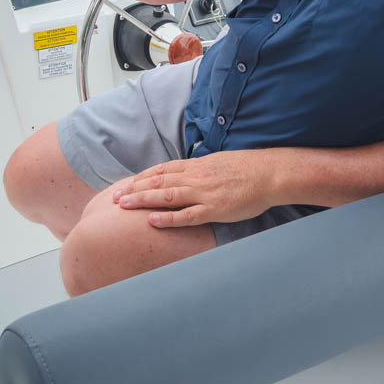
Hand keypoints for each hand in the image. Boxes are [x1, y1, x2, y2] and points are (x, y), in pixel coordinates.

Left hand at [112, 150, 273, 227]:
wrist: (268, 173)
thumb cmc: (246, 169)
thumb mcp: (218, 163)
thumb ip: (200, 170)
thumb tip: (187, 174)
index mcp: (196, 166)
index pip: (162, 170)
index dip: (142, 178)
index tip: (127, 184)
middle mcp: (195, 177)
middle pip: (158, 182)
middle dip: (134, 189)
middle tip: (115, 198)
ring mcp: (203, 193)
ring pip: (166, 196)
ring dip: (142, 200)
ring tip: (124, 205)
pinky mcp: (214, 209)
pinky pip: (186, 215)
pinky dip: (168, 218)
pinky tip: (152, 220)